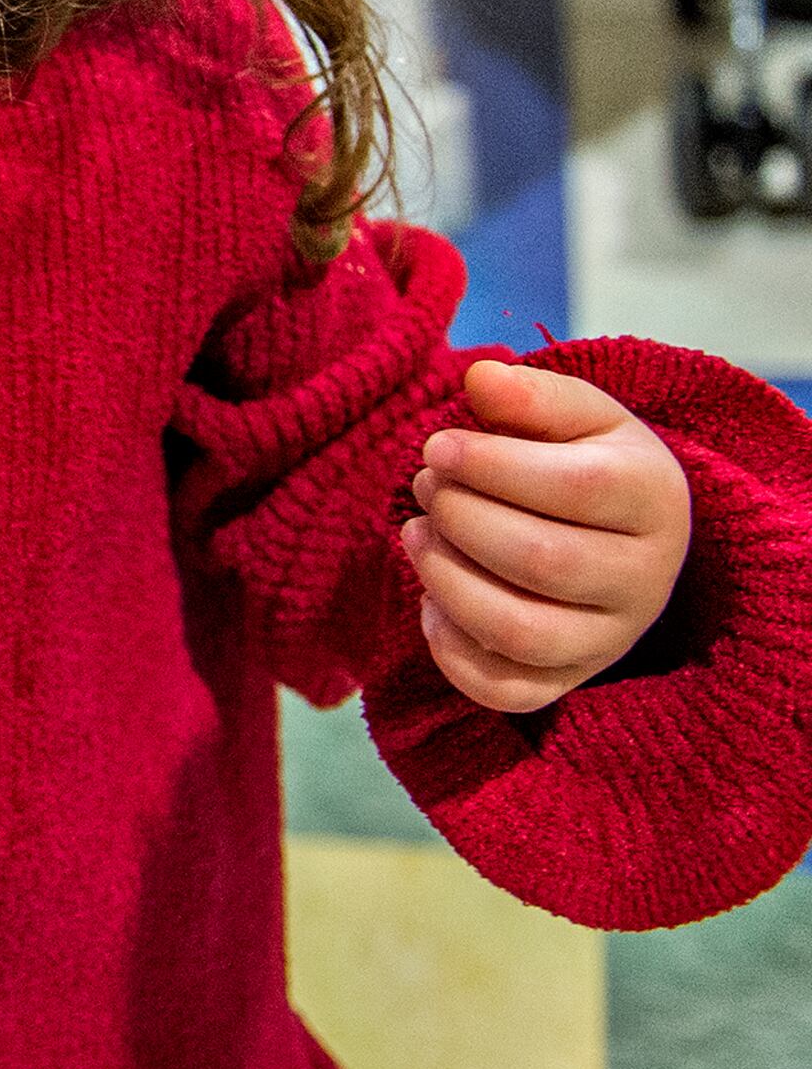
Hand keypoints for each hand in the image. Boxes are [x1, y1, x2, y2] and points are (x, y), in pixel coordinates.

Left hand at [401, 359, 691, 713]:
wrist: (623, 535)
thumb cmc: (585, 463)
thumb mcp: (574, 416)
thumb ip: (529, 396)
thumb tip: (480, 379)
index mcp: (654, 498)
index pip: (574, 488)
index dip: (489, 465)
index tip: (436, 446)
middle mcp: (645, 578)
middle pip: (542, 560)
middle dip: (461, 517)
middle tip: (424, 486)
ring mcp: (610, 639)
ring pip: (519, 631)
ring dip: (446, 580)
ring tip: (415, 534)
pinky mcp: (569, 680)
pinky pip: (505, 690)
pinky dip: (450, 650)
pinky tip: (430, 602)